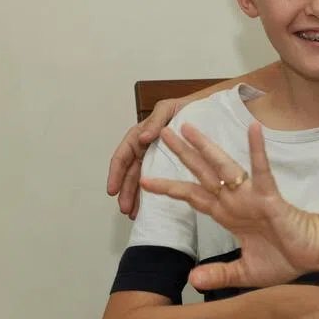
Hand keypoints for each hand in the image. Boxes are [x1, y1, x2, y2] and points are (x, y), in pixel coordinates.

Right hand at [108, 98, 179, 218]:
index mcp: (141, 134)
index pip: (123, 156)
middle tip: (124, 208)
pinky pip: (156, 178)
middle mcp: (145, 147)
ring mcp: (155, 156)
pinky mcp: (168, 163)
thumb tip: (143, 137)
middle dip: (125, 191)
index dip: (116, 173)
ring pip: (140, 178)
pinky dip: (150, 192)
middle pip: (130, 172)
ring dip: (135, 196)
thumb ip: (155, 121)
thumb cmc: (186, 106)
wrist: (206, 108)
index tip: (112, 189)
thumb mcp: (168, 108)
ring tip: (132, 213)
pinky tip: (148, 205)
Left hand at [141, 121, 318, 289]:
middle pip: (202, 174)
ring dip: (206, 147)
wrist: (314, 258)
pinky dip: (257, 150)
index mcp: (229, 215)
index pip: (193, 197)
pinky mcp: (271, 197)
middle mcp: (236, 201)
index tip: (145, 180)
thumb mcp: (244, 273)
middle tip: (163, 132)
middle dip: (182, 154)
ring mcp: (252, 196)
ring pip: (224, 167)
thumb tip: (191, 279)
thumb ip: (219, 275)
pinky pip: (262, 171)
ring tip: (189, 127)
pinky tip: (253, 129)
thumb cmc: (286, 259)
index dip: (170, 188)